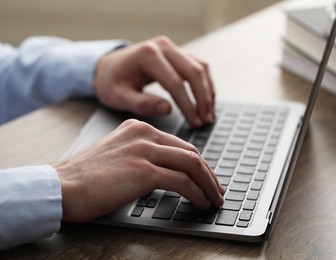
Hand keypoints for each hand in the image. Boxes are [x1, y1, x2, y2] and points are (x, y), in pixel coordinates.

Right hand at [53, 119, 223, 221]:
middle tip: (216, 189)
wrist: (61, 186)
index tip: (206, 177)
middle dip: (208, 174)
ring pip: (191, 164)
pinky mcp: (143, 171)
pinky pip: (181, 181)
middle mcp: (144, 134)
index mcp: (138, 127)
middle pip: (190, 152)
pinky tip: (201, 202)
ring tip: (214, 199)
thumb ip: (141, 155)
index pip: (179, 144)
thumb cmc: (86, 177)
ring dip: (208, 185)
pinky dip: (196, 193)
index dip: (198, 163)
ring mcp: (144, 150)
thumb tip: (167, 172)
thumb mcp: (117, 154)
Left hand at [94, 36, 215, 127]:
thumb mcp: (118, 96)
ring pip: (200, 68)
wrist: (108, 67)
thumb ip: (141, 104)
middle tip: (206, 121)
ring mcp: (172, 48)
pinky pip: (198, 66)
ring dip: (207, 92)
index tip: (194, 123)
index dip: (187, 105)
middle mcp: (163, 47)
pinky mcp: (178, 53)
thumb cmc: (111, 82)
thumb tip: (167, 110)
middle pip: (193, 72)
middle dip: (202, 99)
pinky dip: (205, 84)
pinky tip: (207, 101)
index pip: (175, 82)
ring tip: (208, 114)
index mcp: (147, 55)